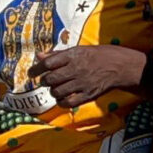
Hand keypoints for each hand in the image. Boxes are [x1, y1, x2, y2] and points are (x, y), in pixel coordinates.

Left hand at [29, 45, 145, 107]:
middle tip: (46, 81)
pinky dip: (62, 102)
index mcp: (73, 56)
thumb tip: (40, 56)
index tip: (32, 73)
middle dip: (45, 81)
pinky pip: (68, 102)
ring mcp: (82, 83)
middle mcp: (76, 69)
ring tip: (56, 88)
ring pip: (57, 92)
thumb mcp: (79, 50)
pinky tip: (63, 98)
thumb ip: (58, 54)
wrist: (121, 67)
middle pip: (50, 79)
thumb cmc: (99, 55)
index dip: (36, 69)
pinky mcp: (88, 95)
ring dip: (53, 91)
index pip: (48, 63)